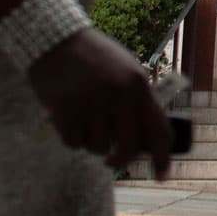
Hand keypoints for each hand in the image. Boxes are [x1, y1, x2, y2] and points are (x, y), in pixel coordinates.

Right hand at [27, 29, 177, 173]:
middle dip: (121, 159)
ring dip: (93, 142)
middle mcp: (118, 96)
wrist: (54, 39)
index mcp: (138, 85)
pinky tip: (68, 118)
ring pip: (100, 148)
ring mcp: (92, 104)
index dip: (162, 158)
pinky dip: (72, 137)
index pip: (159, 131)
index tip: (161, 176)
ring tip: (85, 120)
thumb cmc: (94, 58)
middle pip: (129, 148)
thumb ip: (138, 101)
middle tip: (113, 159)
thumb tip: (148, 141)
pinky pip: (74, 144)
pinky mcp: (65, 111)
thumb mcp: (126, 71)